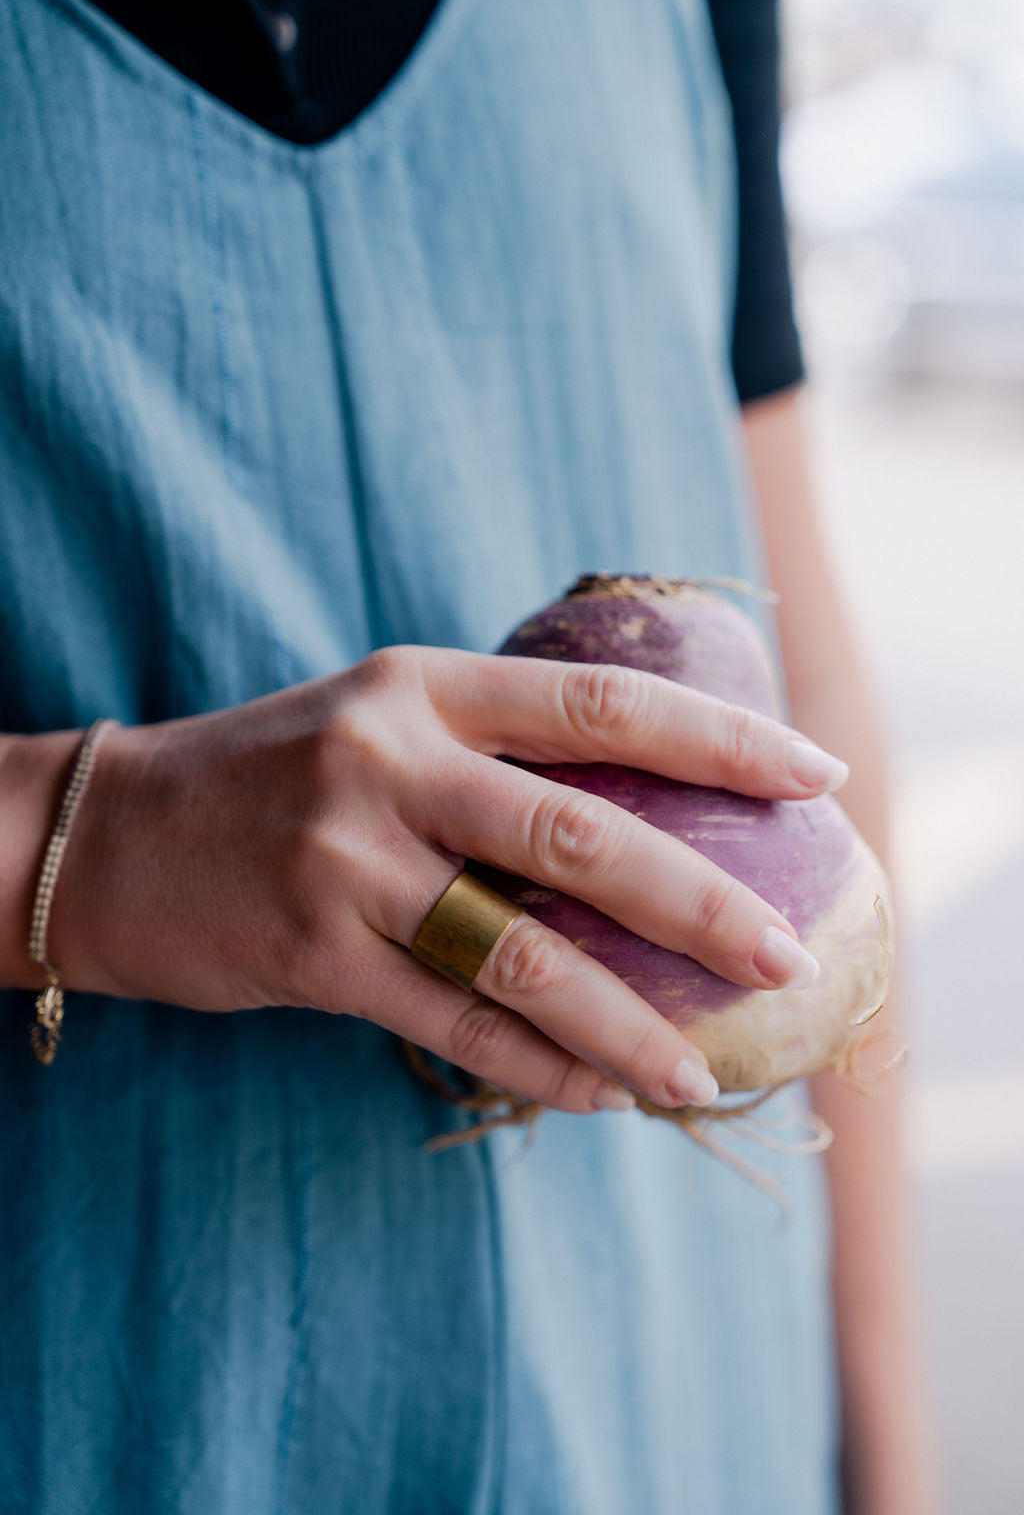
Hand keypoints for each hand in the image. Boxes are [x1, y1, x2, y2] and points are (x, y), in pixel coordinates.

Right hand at [49, 646, 846, 1113]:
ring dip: (628, 1021)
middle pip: (581, 835)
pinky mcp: (309, 951)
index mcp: (425, 686)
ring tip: (702, 1072)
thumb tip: (643, 812)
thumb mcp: (380, 721)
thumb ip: (495, 751)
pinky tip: (599, 1092)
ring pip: (522, 953)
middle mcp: (391, 760)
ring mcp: (346, 859)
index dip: (720, 739)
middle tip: (784, 956)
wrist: (107, 833)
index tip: (815, 774)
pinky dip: (538, 1066)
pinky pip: (452, 1024)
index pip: (601, 705)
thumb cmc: (272, 776)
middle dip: (700, 903)